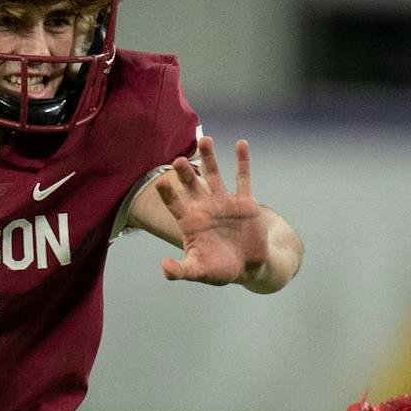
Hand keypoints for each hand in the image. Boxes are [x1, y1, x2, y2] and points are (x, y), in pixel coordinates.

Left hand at [156, 137, 270, 285]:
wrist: (249, 266)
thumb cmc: (220, 269)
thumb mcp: (199, 271)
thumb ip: (181, 270)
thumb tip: (164, 267)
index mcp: (190, 222)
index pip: (174, 204)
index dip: (168, 193)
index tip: (162, 181)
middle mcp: (204, 207)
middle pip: (191, 185)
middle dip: (186, 173)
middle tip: (179, 160)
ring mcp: (224, 202)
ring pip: (214, 175)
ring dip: (209, 158)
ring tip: (204, 139)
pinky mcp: (244, 202)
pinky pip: (243, 178)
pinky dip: (243, 161)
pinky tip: (241, 144)